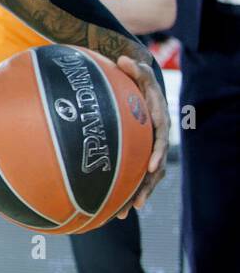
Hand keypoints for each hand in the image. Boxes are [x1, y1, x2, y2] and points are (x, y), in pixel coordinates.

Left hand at [111, 52, 168, 217]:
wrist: (137, 89)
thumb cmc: (135, 80)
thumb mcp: (137, 71)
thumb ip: (133, 68)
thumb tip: (123, 60)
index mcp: (158, 122)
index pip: (159, 139)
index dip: (156, 152)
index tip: (151, 165)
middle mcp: (155, 139)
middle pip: (154, 167)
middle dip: (146, 185)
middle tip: (137, 201)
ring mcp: (146, 150)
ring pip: (144, 178)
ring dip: (135, 195)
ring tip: (123, 213)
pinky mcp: (136, 156)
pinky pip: (132, 176)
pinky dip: (124, 191)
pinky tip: (113, 208)